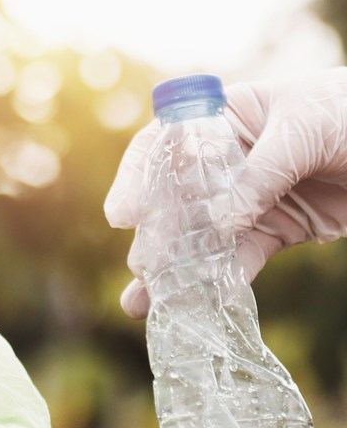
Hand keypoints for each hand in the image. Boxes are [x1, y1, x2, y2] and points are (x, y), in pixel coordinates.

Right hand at [104, 67, 346, 317]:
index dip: (136, 180)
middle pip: (173, 204)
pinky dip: (222, 284)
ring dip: (173, 274)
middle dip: (153, 238)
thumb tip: (219, 221)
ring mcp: (244, 202)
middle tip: (143, 269)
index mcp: (221, 121)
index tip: (124, 216)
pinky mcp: (270, 232)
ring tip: (145, 304)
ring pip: (198, 241)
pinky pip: (238, 262)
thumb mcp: (304, 127)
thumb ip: (260, 172)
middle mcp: (223, 165)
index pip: (163, 148)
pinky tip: (203, 305)